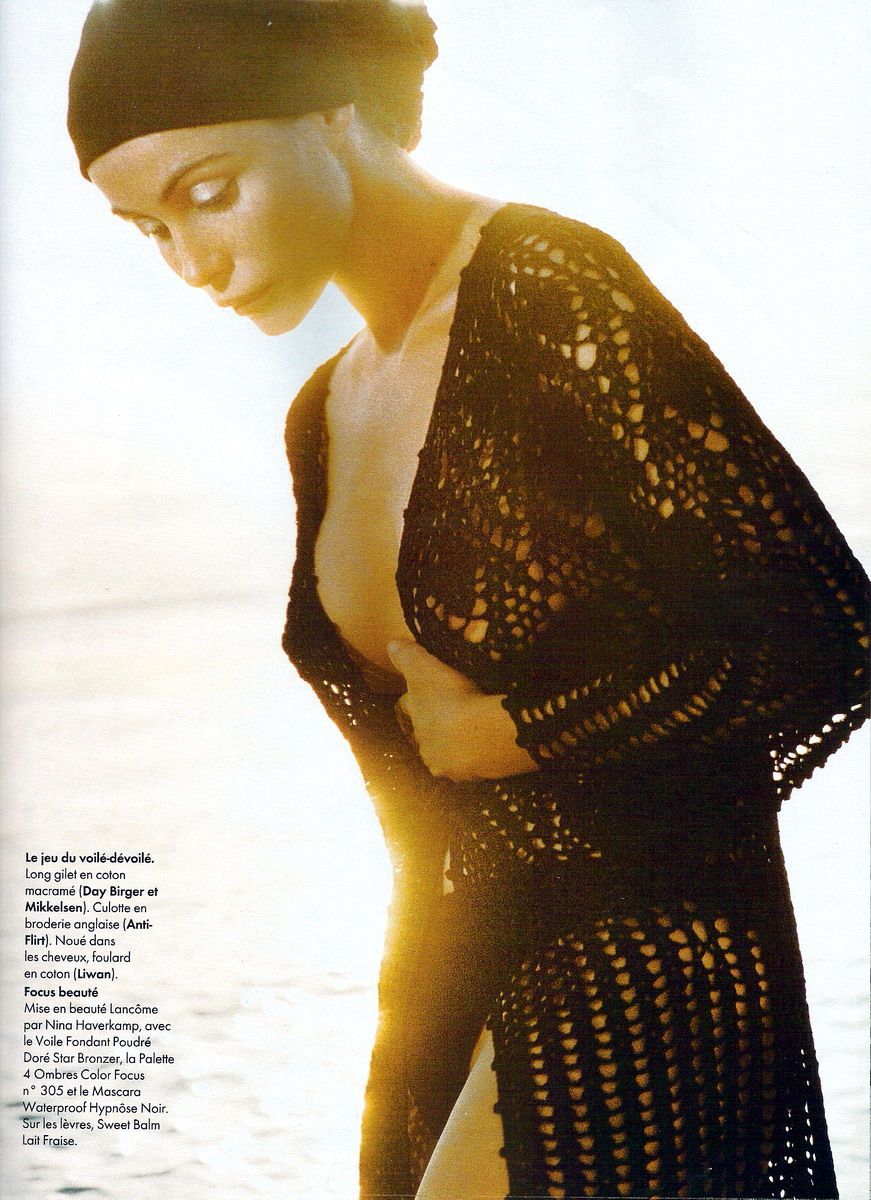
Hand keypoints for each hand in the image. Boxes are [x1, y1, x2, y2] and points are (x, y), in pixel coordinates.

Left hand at [386, 639, 537, 781]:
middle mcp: (427, 747)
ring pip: (449, 755)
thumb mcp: (425, 669)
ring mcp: (449, 765)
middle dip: (438, 728)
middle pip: (430, 736)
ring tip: (476, 733)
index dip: (420, 700)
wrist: (484, 734)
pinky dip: (478, 758)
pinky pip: (472, 767)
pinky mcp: (471, 776)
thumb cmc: (451, 698)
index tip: (431, 694)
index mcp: (417, 720)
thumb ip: (407, 657)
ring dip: (458, 746)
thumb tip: (390, 645)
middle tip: (457, 714)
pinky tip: (488, 748)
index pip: (412, 708)